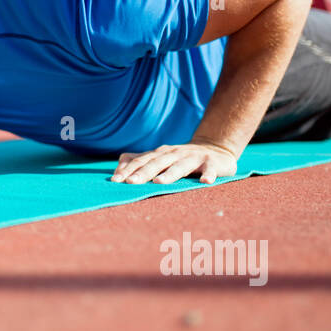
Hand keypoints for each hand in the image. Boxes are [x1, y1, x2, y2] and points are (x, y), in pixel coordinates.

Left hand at [110, 141, 237, 184]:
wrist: (215, 148)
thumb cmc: (181, 157)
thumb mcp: (160, 157)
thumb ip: (139, 162)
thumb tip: (116, 171)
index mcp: (160, 154)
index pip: (141, 161)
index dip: (128, 170)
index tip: (115, 181)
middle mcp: (175, 154)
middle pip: (157, 163)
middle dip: (143, 172)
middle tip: (131, 182)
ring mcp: (193, 158)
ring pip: (180, 166)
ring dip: (170, 174)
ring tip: (159, 182)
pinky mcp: (212, 163)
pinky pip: (210, 169)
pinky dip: (208, 174)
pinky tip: (205, 181)